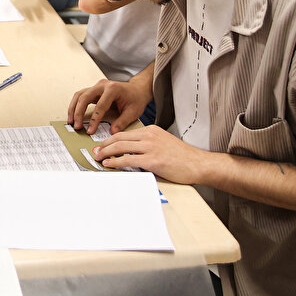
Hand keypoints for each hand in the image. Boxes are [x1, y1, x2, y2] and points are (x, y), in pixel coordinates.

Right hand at [69, 77, 152, 134]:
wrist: (137, 90)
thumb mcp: (133, 112)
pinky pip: (81, 96)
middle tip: (77, 126)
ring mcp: (97, 86)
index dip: (94, 120)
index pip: (100, 106)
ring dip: (73, 108)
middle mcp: (102, 85)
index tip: (90, 130)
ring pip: (79, 95)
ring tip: (71, 121)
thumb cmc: (136, 98)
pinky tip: (74, 115)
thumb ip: (122, 122)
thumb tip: (112, 132)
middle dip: (78, 113)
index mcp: (113, 89)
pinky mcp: (94, 90)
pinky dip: (75, 105)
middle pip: (84, 97)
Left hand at [93, 125, 211, 184]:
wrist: (199, 164)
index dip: (110, 140)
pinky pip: (128, 160)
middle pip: (119, 138)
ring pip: (121, 147)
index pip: (124, 134)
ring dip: (106, 153)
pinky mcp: (152, 160)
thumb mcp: (163, 143)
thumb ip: (148, 145)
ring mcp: (151, 147)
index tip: (102, 146)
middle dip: (104, 145)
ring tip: (98, 158)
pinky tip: (108, 164)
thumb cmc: (183, 157)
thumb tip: (131, 153)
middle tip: (95, 152)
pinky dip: (115, 162)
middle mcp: (149, 136)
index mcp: (151, 130)